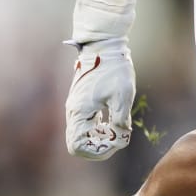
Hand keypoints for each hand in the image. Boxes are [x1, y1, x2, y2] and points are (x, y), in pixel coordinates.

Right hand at [64, 0, 142, 158]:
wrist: (104, 45)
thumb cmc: (113, 68)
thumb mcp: (123, 96)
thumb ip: (120, 121)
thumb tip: (121, 138)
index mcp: (79, 112)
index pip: (77, 147)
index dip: (97, 151)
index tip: (115, 141)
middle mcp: (73, 111)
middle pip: (78, 144)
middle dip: (99, 146)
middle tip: (119, 137)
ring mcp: (76, 107)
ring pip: (82, 135)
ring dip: (99, 138)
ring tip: (118, 130)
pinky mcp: (82, 102)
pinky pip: (86, 124)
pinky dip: (98, 128)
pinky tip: (113, 122)